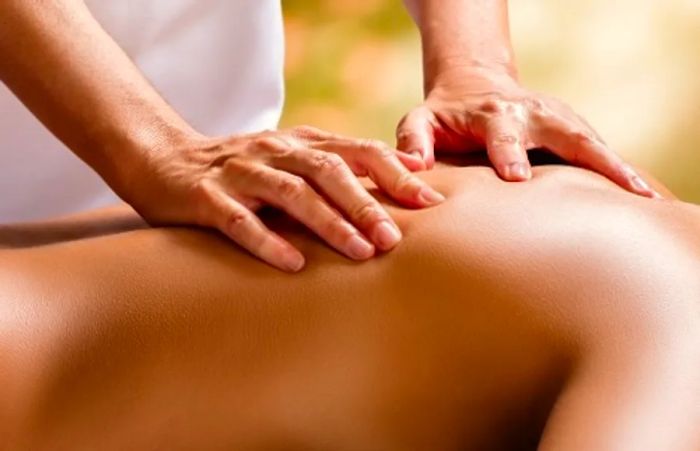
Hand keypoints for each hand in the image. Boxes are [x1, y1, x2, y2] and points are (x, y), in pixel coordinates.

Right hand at [120, 126, 444, 271]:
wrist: (164, 158)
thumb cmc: (242, 170)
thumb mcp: (291, 161)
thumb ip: (338, 168)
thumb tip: (401, 181)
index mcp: (300, 142)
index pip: (356, 151)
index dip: (394, 173)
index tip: (429, 202)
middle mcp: (275, 151)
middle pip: (329, 171)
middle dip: (366, 204)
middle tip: (395, 238)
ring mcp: (240, 173)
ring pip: (291, 193)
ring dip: (329, 222)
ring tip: (360, 252)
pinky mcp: (207, 197)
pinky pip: (240, 220)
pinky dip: (268, 241)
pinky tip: (293, 264)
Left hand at [396, 66, 660, 197]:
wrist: (474, 86)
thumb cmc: (443, 115)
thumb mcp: (419, 121)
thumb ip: (412, 140)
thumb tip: (413, 165)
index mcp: (492, 114)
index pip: (502, 133)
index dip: (509, 153)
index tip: (517, 178)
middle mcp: (531, 113)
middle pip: (567, 133)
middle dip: (592, 158)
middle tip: (618, 189)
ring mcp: (556, 119)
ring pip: (592, 141)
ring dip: (619, 167)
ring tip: (647, 198)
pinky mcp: (570, 129)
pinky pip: (598, 150)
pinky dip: (619, 171)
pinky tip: (640, 198)